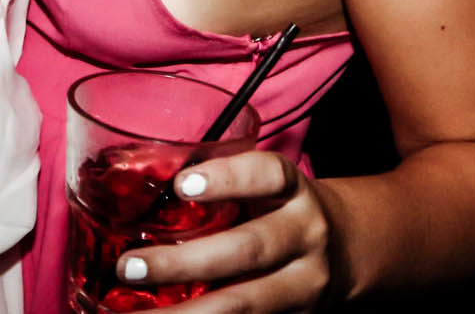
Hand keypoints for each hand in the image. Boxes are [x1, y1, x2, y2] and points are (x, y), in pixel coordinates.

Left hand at [113, 151, 344, 311]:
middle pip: (248, 249)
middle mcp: (305, 235)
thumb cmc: (280, 209)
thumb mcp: (265, 187)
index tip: (182, 184)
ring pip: (245, 303)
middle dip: (184, 262)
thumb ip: (220, 186)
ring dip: (186, 313)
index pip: (268, 175)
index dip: (228, 178)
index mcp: (294, 191)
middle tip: (129, 266)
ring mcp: (305, 284)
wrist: (345, 251)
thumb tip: (130, 182)